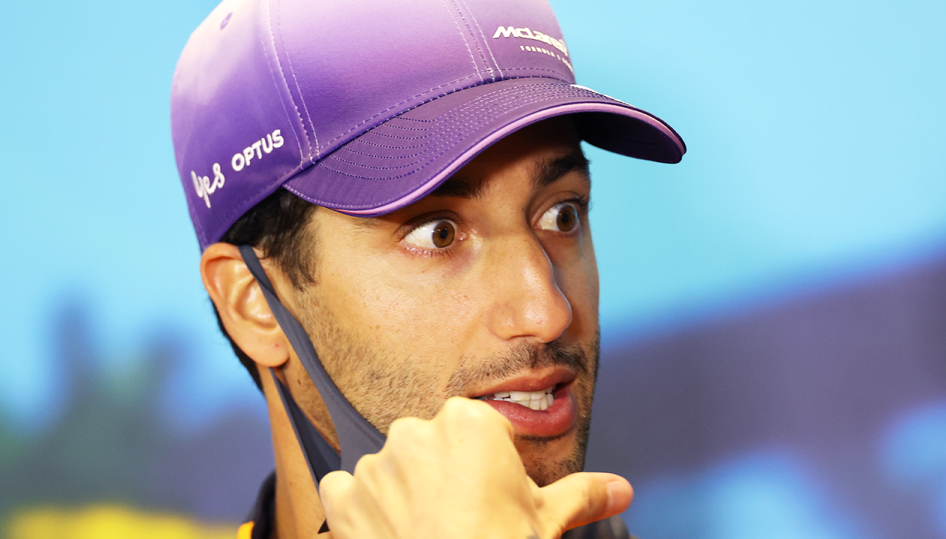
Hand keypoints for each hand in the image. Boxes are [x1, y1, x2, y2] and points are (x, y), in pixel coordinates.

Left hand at [318, 397, 631, 538]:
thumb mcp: (547, 521)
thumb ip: (583, 493)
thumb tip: (621, 488)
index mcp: (468, 423)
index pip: (481, 431)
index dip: (491, 466)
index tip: (495, 496)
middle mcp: (415, 431)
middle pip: (435, 445)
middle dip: (447, 475)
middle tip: (466, 520)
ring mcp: (375, 464)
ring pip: (392, 469)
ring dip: (405, 492)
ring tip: (430, 533)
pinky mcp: (342, 498)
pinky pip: (346, 491)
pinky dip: (362, 509)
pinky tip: (389, 533)